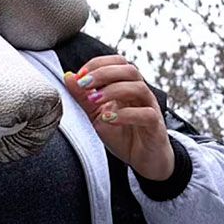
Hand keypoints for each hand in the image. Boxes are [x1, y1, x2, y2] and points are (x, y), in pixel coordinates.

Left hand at [64, 55, 173, 179]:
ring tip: (94, 100)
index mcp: (127, 86)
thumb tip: (68, 76)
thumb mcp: (97, 115)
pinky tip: (108, 119)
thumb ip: (83, 97)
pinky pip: (145, 114)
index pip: (118, 62)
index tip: (79, 76)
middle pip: (129, 70)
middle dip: (103, 73)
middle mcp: (140, 93)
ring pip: (138, 87)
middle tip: (84, 84)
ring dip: (113, 90)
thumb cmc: (123, 135)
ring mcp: (149, 108)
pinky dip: (125, 114)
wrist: (144, 161)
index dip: (98, 64)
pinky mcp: (155, 126)